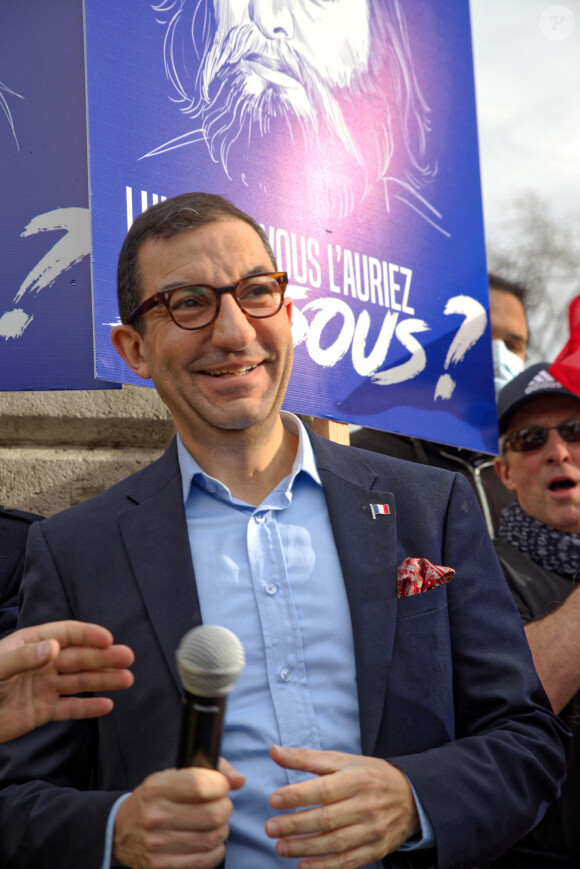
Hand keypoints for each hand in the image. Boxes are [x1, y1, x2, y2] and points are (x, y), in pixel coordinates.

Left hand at [0, 620, 133, 742]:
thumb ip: (23, 658)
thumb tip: (53, 648)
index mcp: (31, 643)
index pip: (65, 634)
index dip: (88, 635)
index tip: (108, 639)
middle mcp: (41, 662)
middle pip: (78, 657)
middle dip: (103, 657)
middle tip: (128, 658)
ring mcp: (43, 687)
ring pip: (79, 681)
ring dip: (103, 679)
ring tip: (127, 679)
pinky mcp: (41, 711)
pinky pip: (69, 708)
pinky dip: (87, 707)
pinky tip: (107, 705)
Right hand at [113, 760, 245, 868]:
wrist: (122, 829)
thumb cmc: (156, 798)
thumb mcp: (173, 775)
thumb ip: (210, 770)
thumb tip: (239, 780)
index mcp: (157, 787)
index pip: (201, 785)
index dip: (221, 785)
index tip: (221, 786)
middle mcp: (155, 816)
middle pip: (213, 815)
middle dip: (226, 808)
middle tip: (221, 805)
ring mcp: (157, 845)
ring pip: (213, 838)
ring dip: (222, 829)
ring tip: (215, 822)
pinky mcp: (161, 866)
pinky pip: (205, 860)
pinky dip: (216, 849)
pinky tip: (209, 840)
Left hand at [265, 746, 419, 868]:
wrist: (411, 797)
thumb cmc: (369, 775)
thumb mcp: (342, 760)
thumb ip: (306, 758)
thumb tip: (274, 752)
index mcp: (357, 779)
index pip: (324, 789)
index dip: (297, 796)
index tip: (273, 800)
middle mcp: (366, 806)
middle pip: (326, 819)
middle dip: (294, 825)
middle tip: (270, 828)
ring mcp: (372, 830)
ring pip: (334, 843)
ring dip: (304, 848)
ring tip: (280, 847)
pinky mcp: (376, 850)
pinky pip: (348, 862)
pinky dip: (324, 867)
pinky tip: (303, 865)